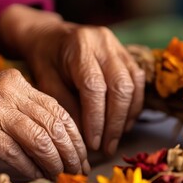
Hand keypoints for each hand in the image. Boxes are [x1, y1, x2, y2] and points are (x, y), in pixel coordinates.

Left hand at [0, 5, 144, 154]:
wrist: (50, 35)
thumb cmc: (44, 60)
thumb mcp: (45, 82)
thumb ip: (65, 106)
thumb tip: (85, 137)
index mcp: (79, 47)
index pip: (94, 87)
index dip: (96, 119)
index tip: (93, 144)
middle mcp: (103, 43)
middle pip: (120, 87)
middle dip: (115, 123)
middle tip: (107, 148)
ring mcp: (118, 46)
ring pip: (133, 85)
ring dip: (126, 116)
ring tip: (114, 140)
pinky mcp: (126, 53)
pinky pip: (137, 81)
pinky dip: (133, 105)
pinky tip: (123, 123)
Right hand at [0, 67, 88, 178]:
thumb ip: (22, 108)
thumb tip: (50, 138)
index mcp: (17, 82)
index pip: (58, 108)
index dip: (75, 134)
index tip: (83, 152)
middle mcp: (10, 92)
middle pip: (53, 125)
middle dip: (71, 151)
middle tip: (79, 169)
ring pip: (39, 140)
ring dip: (55, 163)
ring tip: (62, 176)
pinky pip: (15, 152)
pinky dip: (30, 167)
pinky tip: (37, 176)